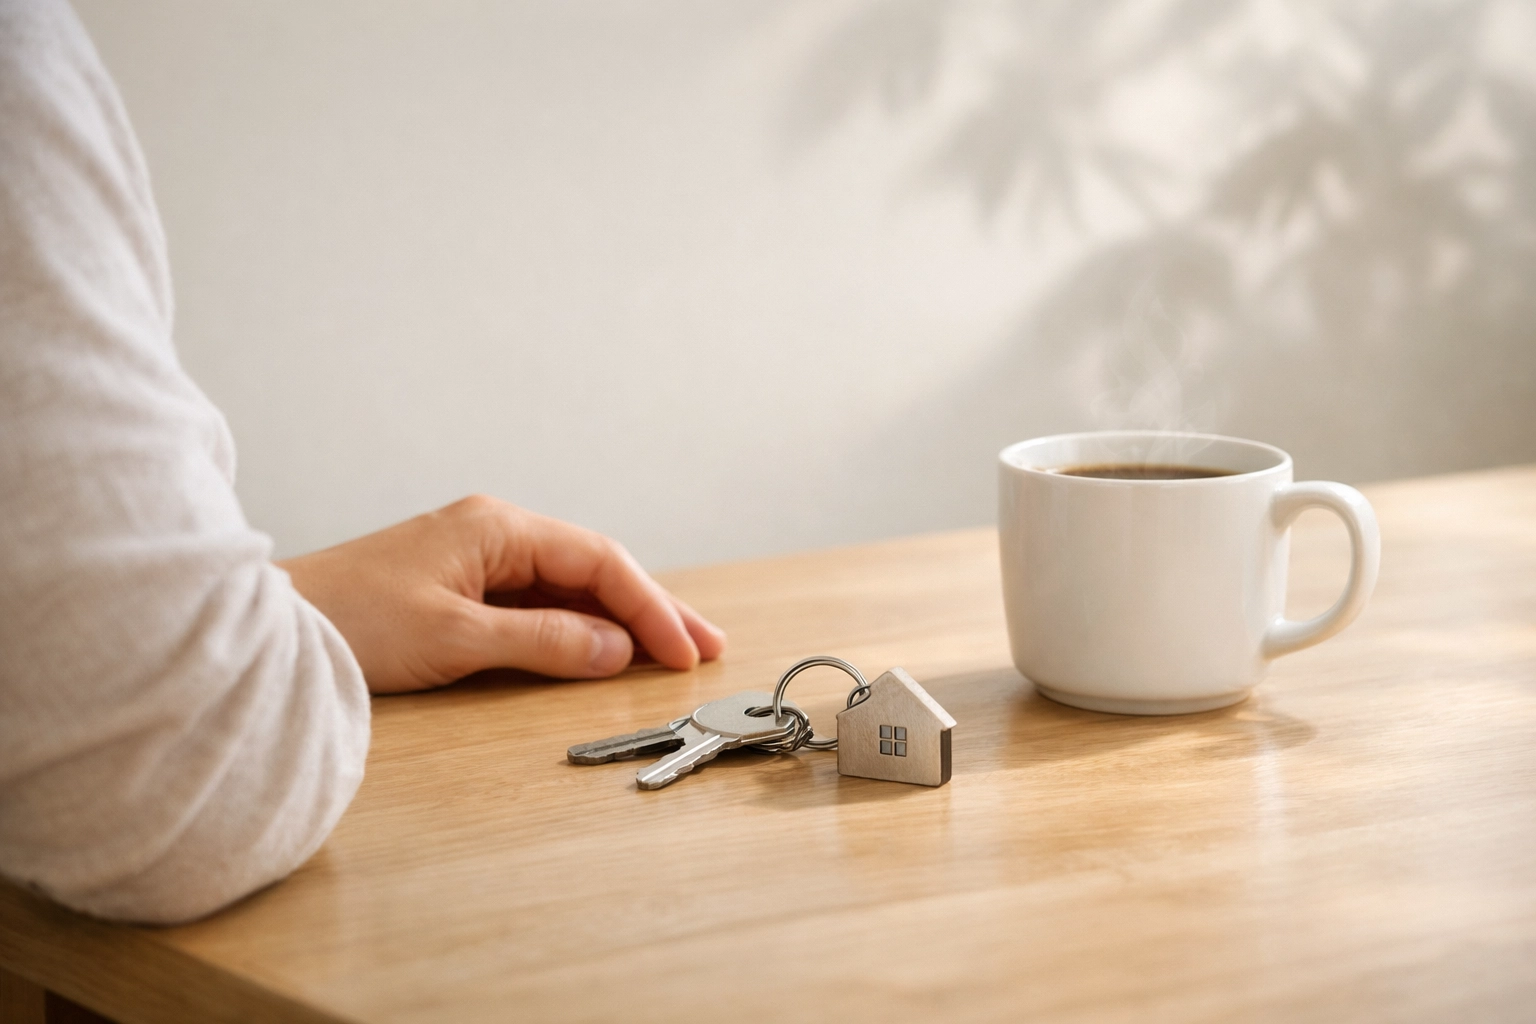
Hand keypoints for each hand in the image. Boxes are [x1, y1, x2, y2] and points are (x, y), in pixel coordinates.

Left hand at [277, 496, 725, 693]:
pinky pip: (539, 601)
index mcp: (497, 526)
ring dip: (619, 619)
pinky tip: (605, 647)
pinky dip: (578, 625)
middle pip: (594, 567)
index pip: (598, 560)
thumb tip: (615, 651)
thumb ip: (543, 641)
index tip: (682, 650)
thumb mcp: (455, 638)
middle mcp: (494, 532)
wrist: (269, 630)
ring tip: (672, 650)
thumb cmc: (349, 621)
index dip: (648, 606)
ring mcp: (477, 557)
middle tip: (705, 646)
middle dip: (652, 607)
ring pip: (569, 585)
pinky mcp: (460, 586)